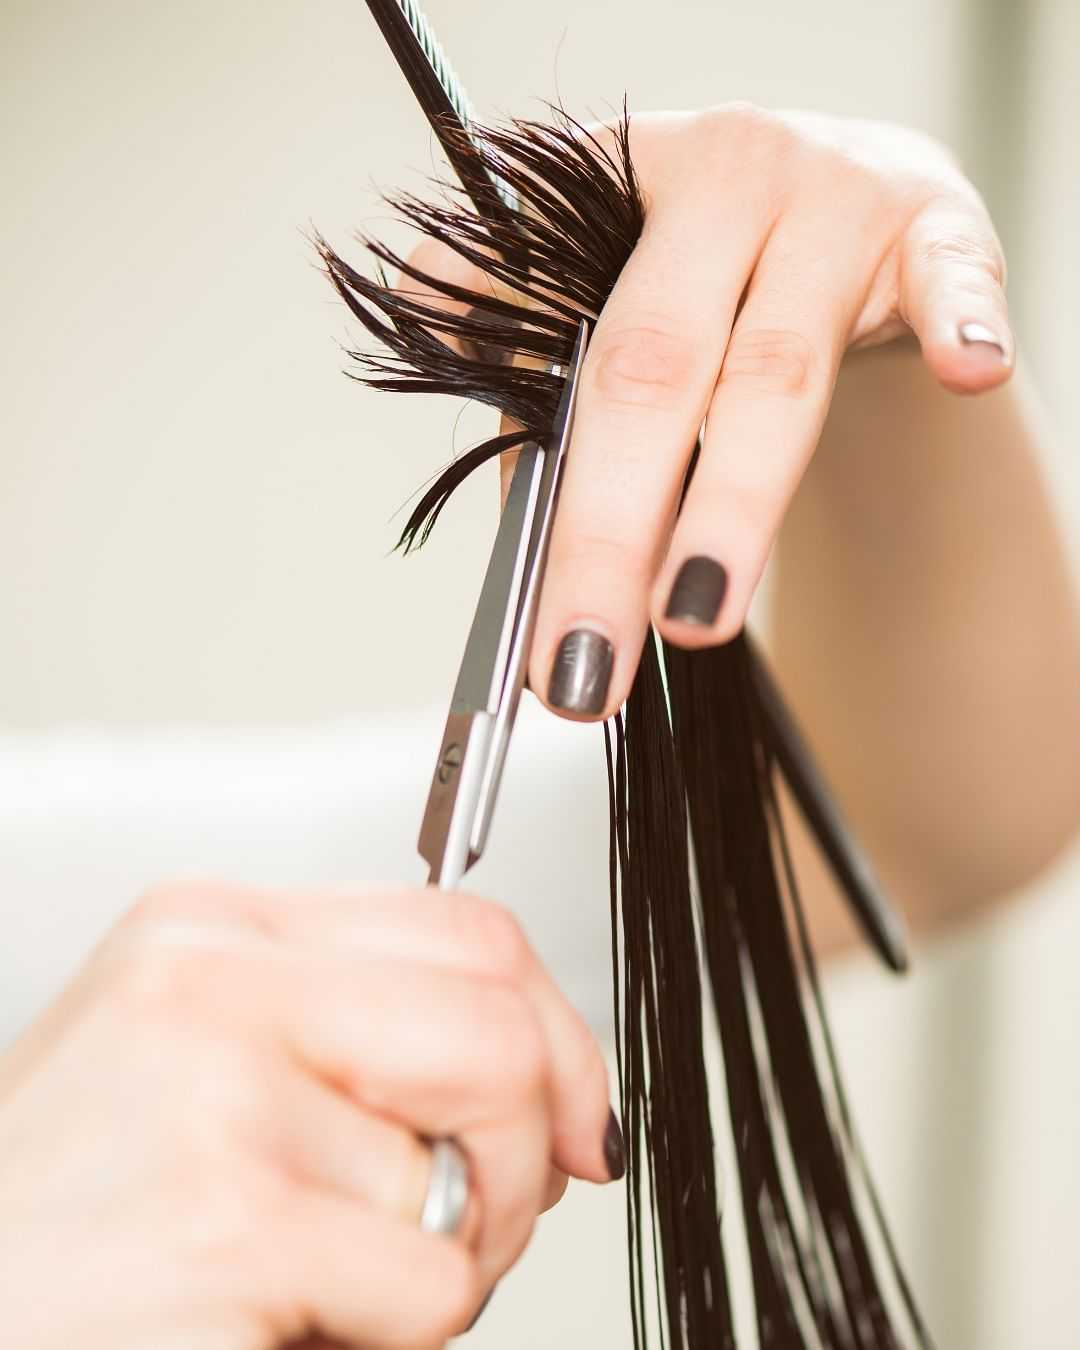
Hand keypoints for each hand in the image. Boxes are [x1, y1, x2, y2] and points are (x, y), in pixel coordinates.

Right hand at [0, 882, 618, 1349]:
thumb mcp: (200, 1064)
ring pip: (471, 1173)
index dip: (558, 1031)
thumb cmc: (78, 1214)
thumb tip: (548, 1072)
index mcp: (211, 930)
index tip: (578, 1115)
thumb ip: (357, 1033)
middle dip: (527, 1148)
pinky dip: (394, 1333)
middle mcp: (207, 986)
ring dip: (445, 1258)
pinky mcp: (227, 1227)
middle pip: (498, 1029)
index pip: (467, 928)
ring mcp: (213, 1097)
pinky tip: (287, 1320)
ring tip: (329, 1279)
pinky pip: (431, 1283)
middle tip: (476, 1215)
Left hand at [407, 104, 1011, 717]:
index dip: (545, 496)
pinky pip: (954, 275)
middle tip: (585, 664)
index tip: (531, 629)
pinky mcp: (938, 225)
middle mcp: (723, 180)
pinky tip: (964, 371)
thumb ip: (539, 369)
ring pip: (778, 367)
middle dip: (612, 535)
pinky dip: (960, 322)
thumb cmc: (715, 263)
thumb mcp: (614, 291)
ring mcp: (833, 200)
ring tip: (693, 616)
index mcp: (618, 189)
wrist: (845, 189)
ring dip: (736, 500)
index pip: (563, 353)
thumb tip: (494, 489)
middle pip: (653, 372)